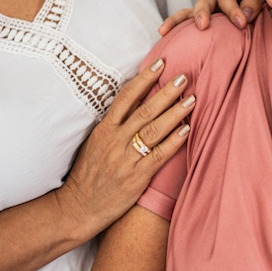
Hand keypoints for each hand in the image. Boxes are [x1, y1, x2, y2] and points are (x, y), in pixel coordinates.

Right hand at [57, 59, 193, 234]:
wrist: (78, 207)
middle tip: (184, 77)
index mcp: (104, 129)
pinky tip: (187, 129)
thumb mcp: (95, 143)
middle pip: (145, 110)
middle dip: (166, 92)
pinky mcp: (136, 177)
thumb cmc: (89, 174)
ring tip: (192, 99)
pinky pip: (159, 155)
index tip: (160, 63)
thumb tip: (137, 102)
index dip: (144, 78)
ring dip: (175, 113)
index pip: (126, 97)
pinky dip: (174, 141)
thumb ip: (114, 124)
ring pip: (154, 130)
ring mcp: (126, 158)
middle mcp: (115, 140)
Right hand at [158, 0, 264, 33]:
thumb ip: (256, 0)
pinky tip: (163, 36)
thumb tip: (244, 16)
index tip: (242, 23)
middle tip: (203, 26)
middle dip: (202, 13)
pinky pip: (188, 25)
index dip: (233, 9)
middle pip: (203, 2)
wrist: (267, 6)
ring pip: (189, 13)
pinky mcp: (205, 23)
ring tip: (164, 30)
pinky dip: (176, 29)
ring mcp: (207, 10)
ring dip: (178, 21)